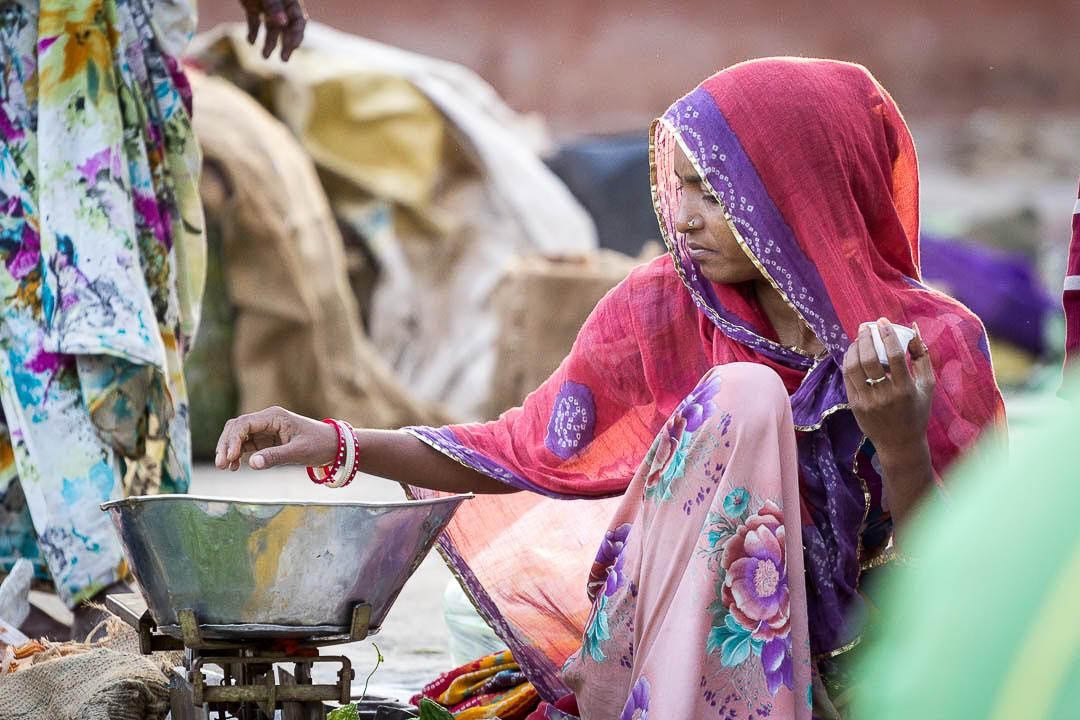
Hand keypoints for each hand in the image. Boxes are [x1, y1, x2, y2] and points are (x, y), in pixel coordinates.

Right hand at [215, 406, 337, 470]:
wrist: (333, 445)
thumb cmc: (319, 444)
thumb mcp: (298, 452)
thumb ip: (275, 457)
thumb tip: (252, 464)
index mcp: (274, 416)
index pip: (244, 424)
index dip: (233, 440)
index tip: (229, 457)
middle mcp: (267, 420)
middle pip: (237, 428)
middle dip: (226, 445)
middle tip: (221, 465)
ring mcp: (265, 429)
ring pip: (238, 436)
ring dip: (229, 450)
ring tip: (226, 468)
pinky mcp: (266, 439)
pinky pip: (246, 444)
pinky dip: (238, 454)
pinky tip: (235, 466)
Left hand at [238, 0, 306, 60]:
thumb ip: (273, 6)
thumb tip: (282, 23)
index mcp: (289, 1)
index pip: (298, 21)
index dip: (296, 36)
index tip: (290, 48)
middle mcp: (280, 5)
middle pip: (287, 28)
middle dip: (286, 44)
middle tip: (283, 59)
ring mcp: (266, 6)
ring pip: (271, 28)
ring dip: (269, 42)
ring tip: (264, 56)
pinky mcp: (251, 6)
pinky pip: (255, 22)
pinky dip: (253, 32)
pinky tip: (250, 42)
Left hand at [842, 318, 935, 456]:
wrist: (900, 442)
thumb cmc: (916, 410)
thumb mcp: (927, 385)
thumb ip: (921, 356)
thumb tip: (913, 328)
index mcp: (905, 389)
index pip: (893, 356)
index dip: (887, 335)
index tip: (882, 322)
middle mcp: (885, 395)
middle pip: (870, 359)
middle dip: (866, 338)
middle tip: (866, 326)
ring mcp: (867, 401)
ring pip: (854, 367)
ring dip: (855, 348)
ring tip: (859, 338)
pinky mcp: (855, 405)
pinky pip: (848, 377)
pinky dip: (849, 361)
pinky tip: (854, 352)